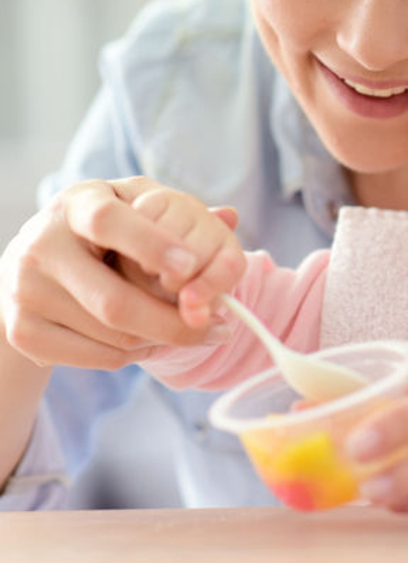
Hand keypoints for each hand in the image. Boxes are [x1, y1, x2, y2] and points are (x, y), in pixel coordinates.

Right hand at [0, 177, 233, 370]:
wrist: (34, 265)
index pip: (109, 222)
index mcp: (75, 205)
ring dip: (160, 338)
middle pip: (115, 302)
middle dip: (174, 322)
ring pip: (114, 335)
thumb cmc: (103, 232)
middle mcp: (40, 246)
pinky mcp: (23, 332)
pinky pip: (100, 357)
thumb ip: (178, 212)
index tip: (190, 267)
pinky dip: (136, 354)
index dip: (152, 245)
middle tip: (219, 327)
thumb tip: (231, 216)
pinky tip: (148, 339)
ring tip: (179, 326)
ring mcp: (25, 292)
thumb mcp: (135, 206)